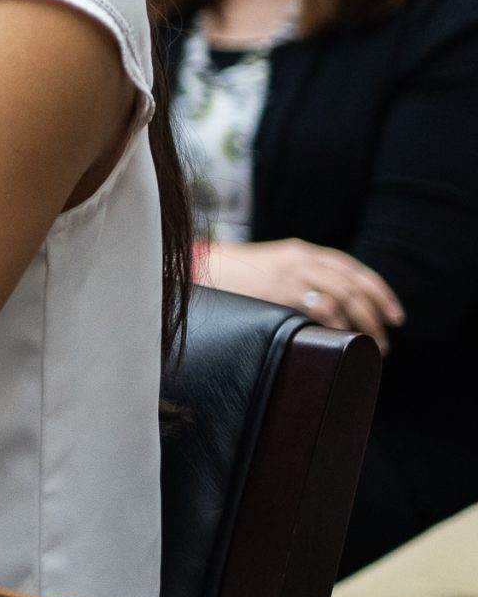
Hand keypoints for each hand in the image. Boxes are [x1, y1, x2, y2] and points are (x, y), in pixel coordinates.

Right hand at [202, 239, 402, 351]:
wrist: (200, 270)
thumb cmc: (235, 276)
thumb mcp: (273, 266)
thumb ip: (300, 275)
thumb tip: (333, 306)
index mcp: (302, 251)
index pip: (353, 268)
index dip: (380, 291)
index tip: (395, 315)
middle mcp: (301, 259)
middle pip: (354, 284)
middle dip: (377, 313)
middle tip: (388, 338)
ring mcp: (291, 274)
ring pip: (344, 295)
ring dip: (364, 323)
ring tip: (372, 345)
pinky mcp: (279, 291)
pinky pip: (321, 307)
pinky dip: (338, 324)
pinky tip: (344, 338)